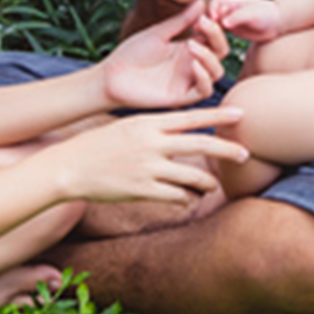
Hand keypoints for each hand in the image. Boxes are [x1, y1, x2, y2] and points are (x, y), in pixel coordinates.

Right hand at [46, 107, 248, 203]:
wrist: (68, 167)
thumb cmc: (99, 145)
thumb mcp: (127, 126)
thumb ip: (155, 128)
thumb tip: (183, 130)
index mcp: (148, 123)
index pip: (191, 117)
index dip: (218, 115)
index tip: (240, 114)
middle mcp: (151, 143)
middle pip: (200, 144)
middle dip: (227, 150)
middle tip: (245, 153)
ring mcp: (147, 168)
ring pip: (192, 176)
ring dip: (207, 183)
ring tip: (213, 186)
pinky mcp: (142, 190)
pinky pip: (176, 196)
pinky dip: (186, 198)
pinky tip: (188, 199)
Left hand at [101, 0, 226, 108]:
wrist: (111, 76)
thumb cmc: (132, 53)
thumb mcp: (159, 33)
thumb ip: (181, 20)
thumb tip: (201, 2)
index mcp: (188, 48)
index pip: (213, 38)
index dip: (216, 27)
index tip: (206, 15)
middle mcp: (192, 64)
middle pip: (220, 53)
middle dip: (217, 38)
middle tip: (203, 24)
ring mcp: (188, 81)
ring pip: (216, 72)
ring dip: (210, 57)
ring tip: (192, 45)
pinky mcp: (181, 97)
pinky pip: (204, 90)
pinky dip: (204, 77)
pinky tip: (193, 64)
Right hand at [209, 0, 282, 41]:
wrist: (276, 23)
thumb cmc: (266, 14)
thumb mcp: (253, 14)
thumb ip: (238, 17)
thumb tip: (224, 23)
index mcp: (233, 1)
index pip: (216, 1)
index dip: (212, 9)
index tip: (214, 18)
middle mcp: (228, 10)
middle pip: (211, 13)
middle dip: (206, 22)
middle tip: (205, 32)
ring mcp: (228, 20)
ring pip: (213, 24)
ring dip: (208, 31)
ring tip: (204, 40)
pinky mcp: (231, 30)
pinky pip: (219, 33)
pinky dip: (213, 37)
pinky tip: (211, 45)